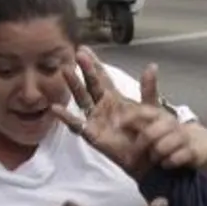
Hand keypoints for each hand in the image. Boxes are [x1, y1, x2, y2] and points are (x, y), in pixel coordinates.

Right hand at [58, 52, 178, 178]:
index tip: (84, 48)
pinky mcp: (92, 134)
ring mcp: (95, 120)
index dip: (94, 63)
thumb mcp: (152, 108)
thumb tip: (152, 65)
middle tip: (77, 53)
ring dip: (74, 85)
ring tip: (65, 71)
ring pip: (81, 99)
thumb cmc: (150, 134)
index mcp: (115, 98)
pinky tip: (55, 108)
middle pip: (90, 84)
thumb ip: (149, 88)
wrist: (149, 157)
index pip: (102, 77)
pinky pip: (76, 124)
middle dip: (84, 69)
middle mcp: (102, 107)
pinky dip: (66, 117)